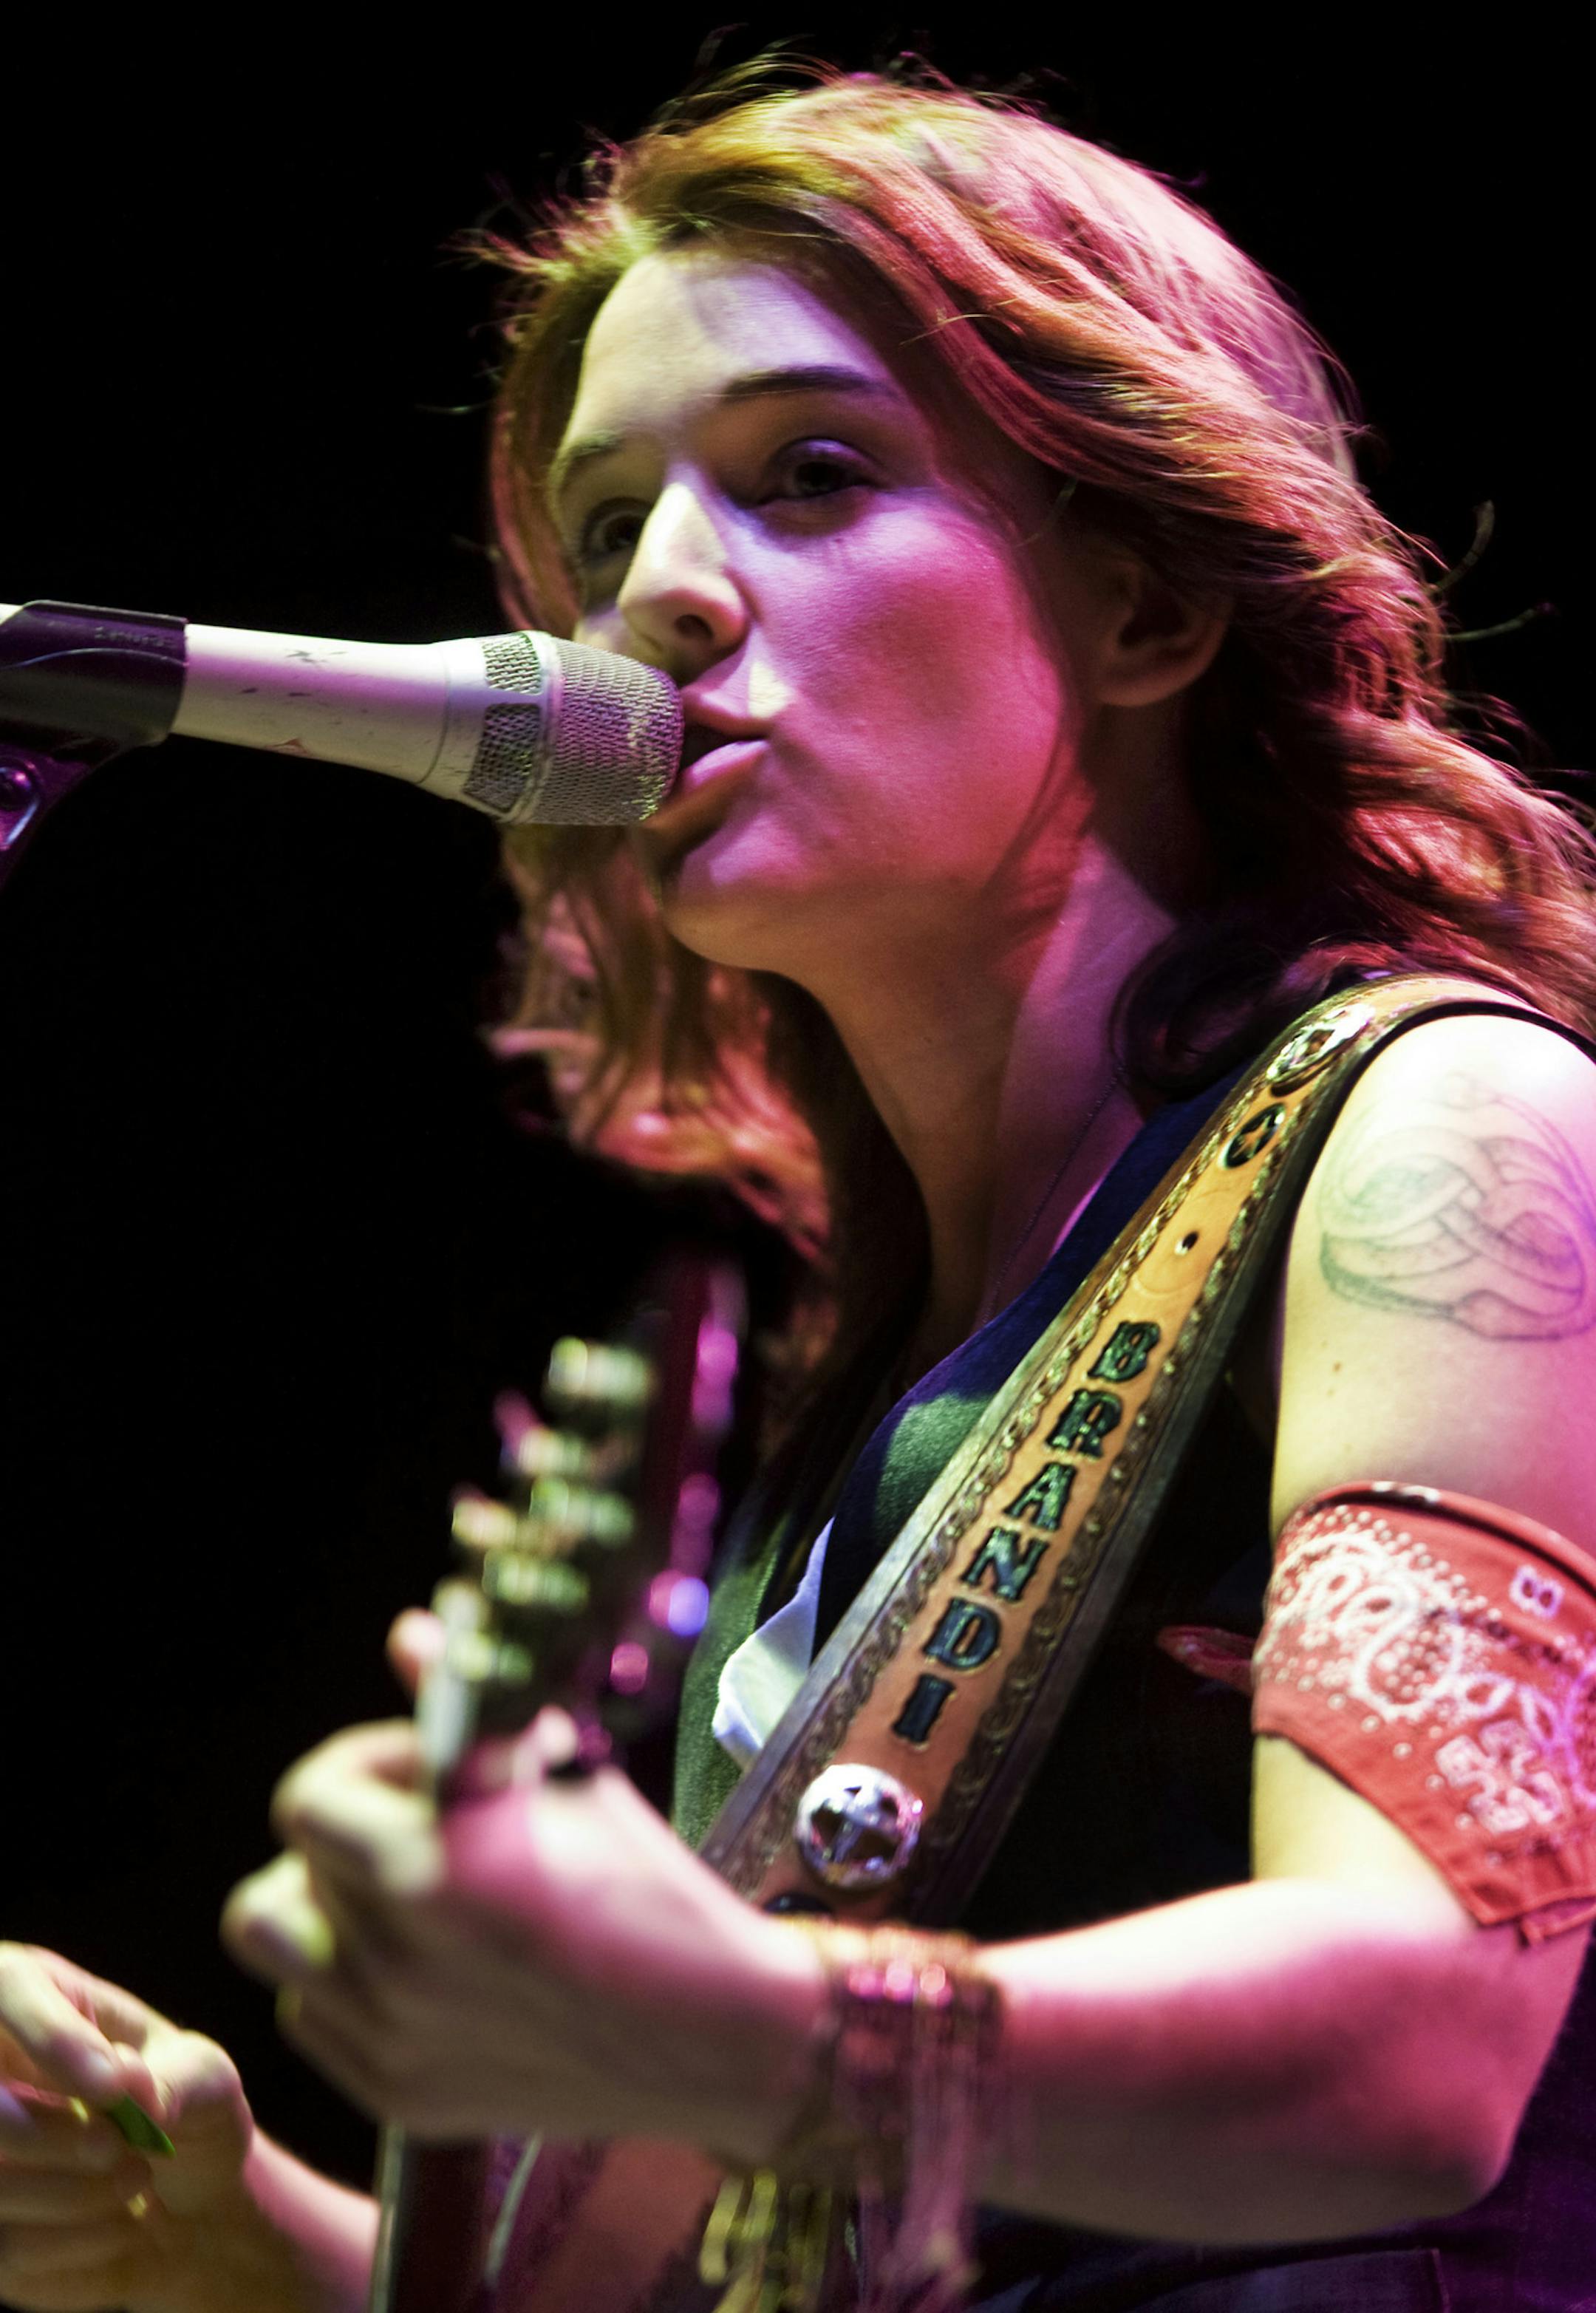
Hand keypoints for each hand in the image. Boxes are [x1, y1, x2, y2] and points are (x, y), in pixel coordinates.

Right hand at [0, 1943, 251, 2312]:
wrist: (183, 2203)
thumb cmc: (188, 2111)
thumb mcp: (208, 2079)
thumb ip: (179, 2075)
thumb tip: (132, 2090)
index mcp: (35, 1993)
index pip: (7, 1984)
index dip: (52, 2037)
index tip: (114, 2088)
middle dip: (53, 2137)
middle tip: (119, 2148)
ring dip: (74, 2195)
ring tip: (135, 2179)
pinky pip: (4, 2249)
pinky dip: (70, 2245)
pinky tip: (111, 2225)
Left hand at [222, 1614, 822, 2152]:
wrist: (712, 2032)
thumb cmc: (647, 1887)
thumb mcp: (564, 1778)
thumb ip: (464, 1710)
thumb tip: (412, 1632)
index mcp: (438, 1868)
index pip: (308, 1798)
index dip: (362, 1765)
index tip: (420, 1768)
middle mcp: (397, 1959)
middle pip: (292, 1863)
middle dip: (352, 1828)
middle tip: (422, 1823)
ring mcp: (391, 2036)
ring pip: (275, 1940)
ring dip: (320, 1903)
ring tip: (393, 1892)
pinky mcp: (397, 2091)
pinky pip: (310, 2014)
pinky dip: (344, 1980)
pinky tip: (419, 1960)